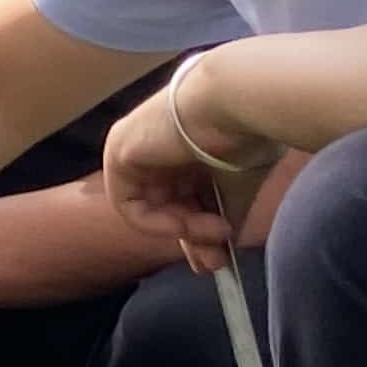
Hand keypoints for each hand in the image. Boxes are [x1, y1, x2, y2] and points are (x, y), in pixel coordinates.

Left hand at [103, 58, 279, 269]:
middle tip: (215, 263)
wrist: (236, 102)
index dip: (199, 231)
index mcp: (186, 145)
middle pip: (166, 205)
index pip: (183, 196)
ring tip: (218, 235)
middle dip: (193, 239)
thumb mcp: (236, 188)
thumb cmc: (248, 138)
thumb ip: (224, 217)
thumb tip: (221, 253)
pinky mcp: (119, 153)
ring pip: (151, 210)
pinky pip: (130, 207)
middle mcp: (158, 145)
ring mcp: (134, 147)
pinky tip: (187, 226)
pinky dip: (158, 224)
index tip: (219, 257)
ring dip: (184, 232)